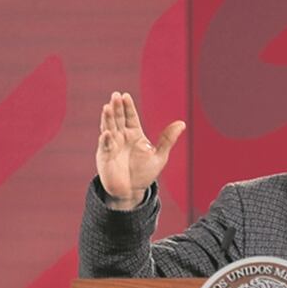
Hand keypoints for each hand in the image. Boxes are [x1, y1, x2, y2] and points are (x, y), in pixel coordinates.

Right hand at [96, 91, 184, 209]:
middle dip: (116, 107)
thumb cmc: (144, 173)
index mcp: (134, 134)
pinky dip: (105, 139)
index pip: (130, 117)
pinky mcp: (104, 156)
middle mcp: (121, 137)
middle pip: (118, 118)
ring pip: (109, 128)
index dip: (128, 107)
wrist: (132, 192)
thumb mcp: (159, 156)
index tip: (125, 95)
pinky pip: (105, 146)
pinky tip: (107, 133)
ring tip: (107, 107)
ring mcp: (112, 145)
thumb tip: (182, 123)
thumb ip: (168, 139)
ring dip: (107, 118)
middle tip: (115, 95)